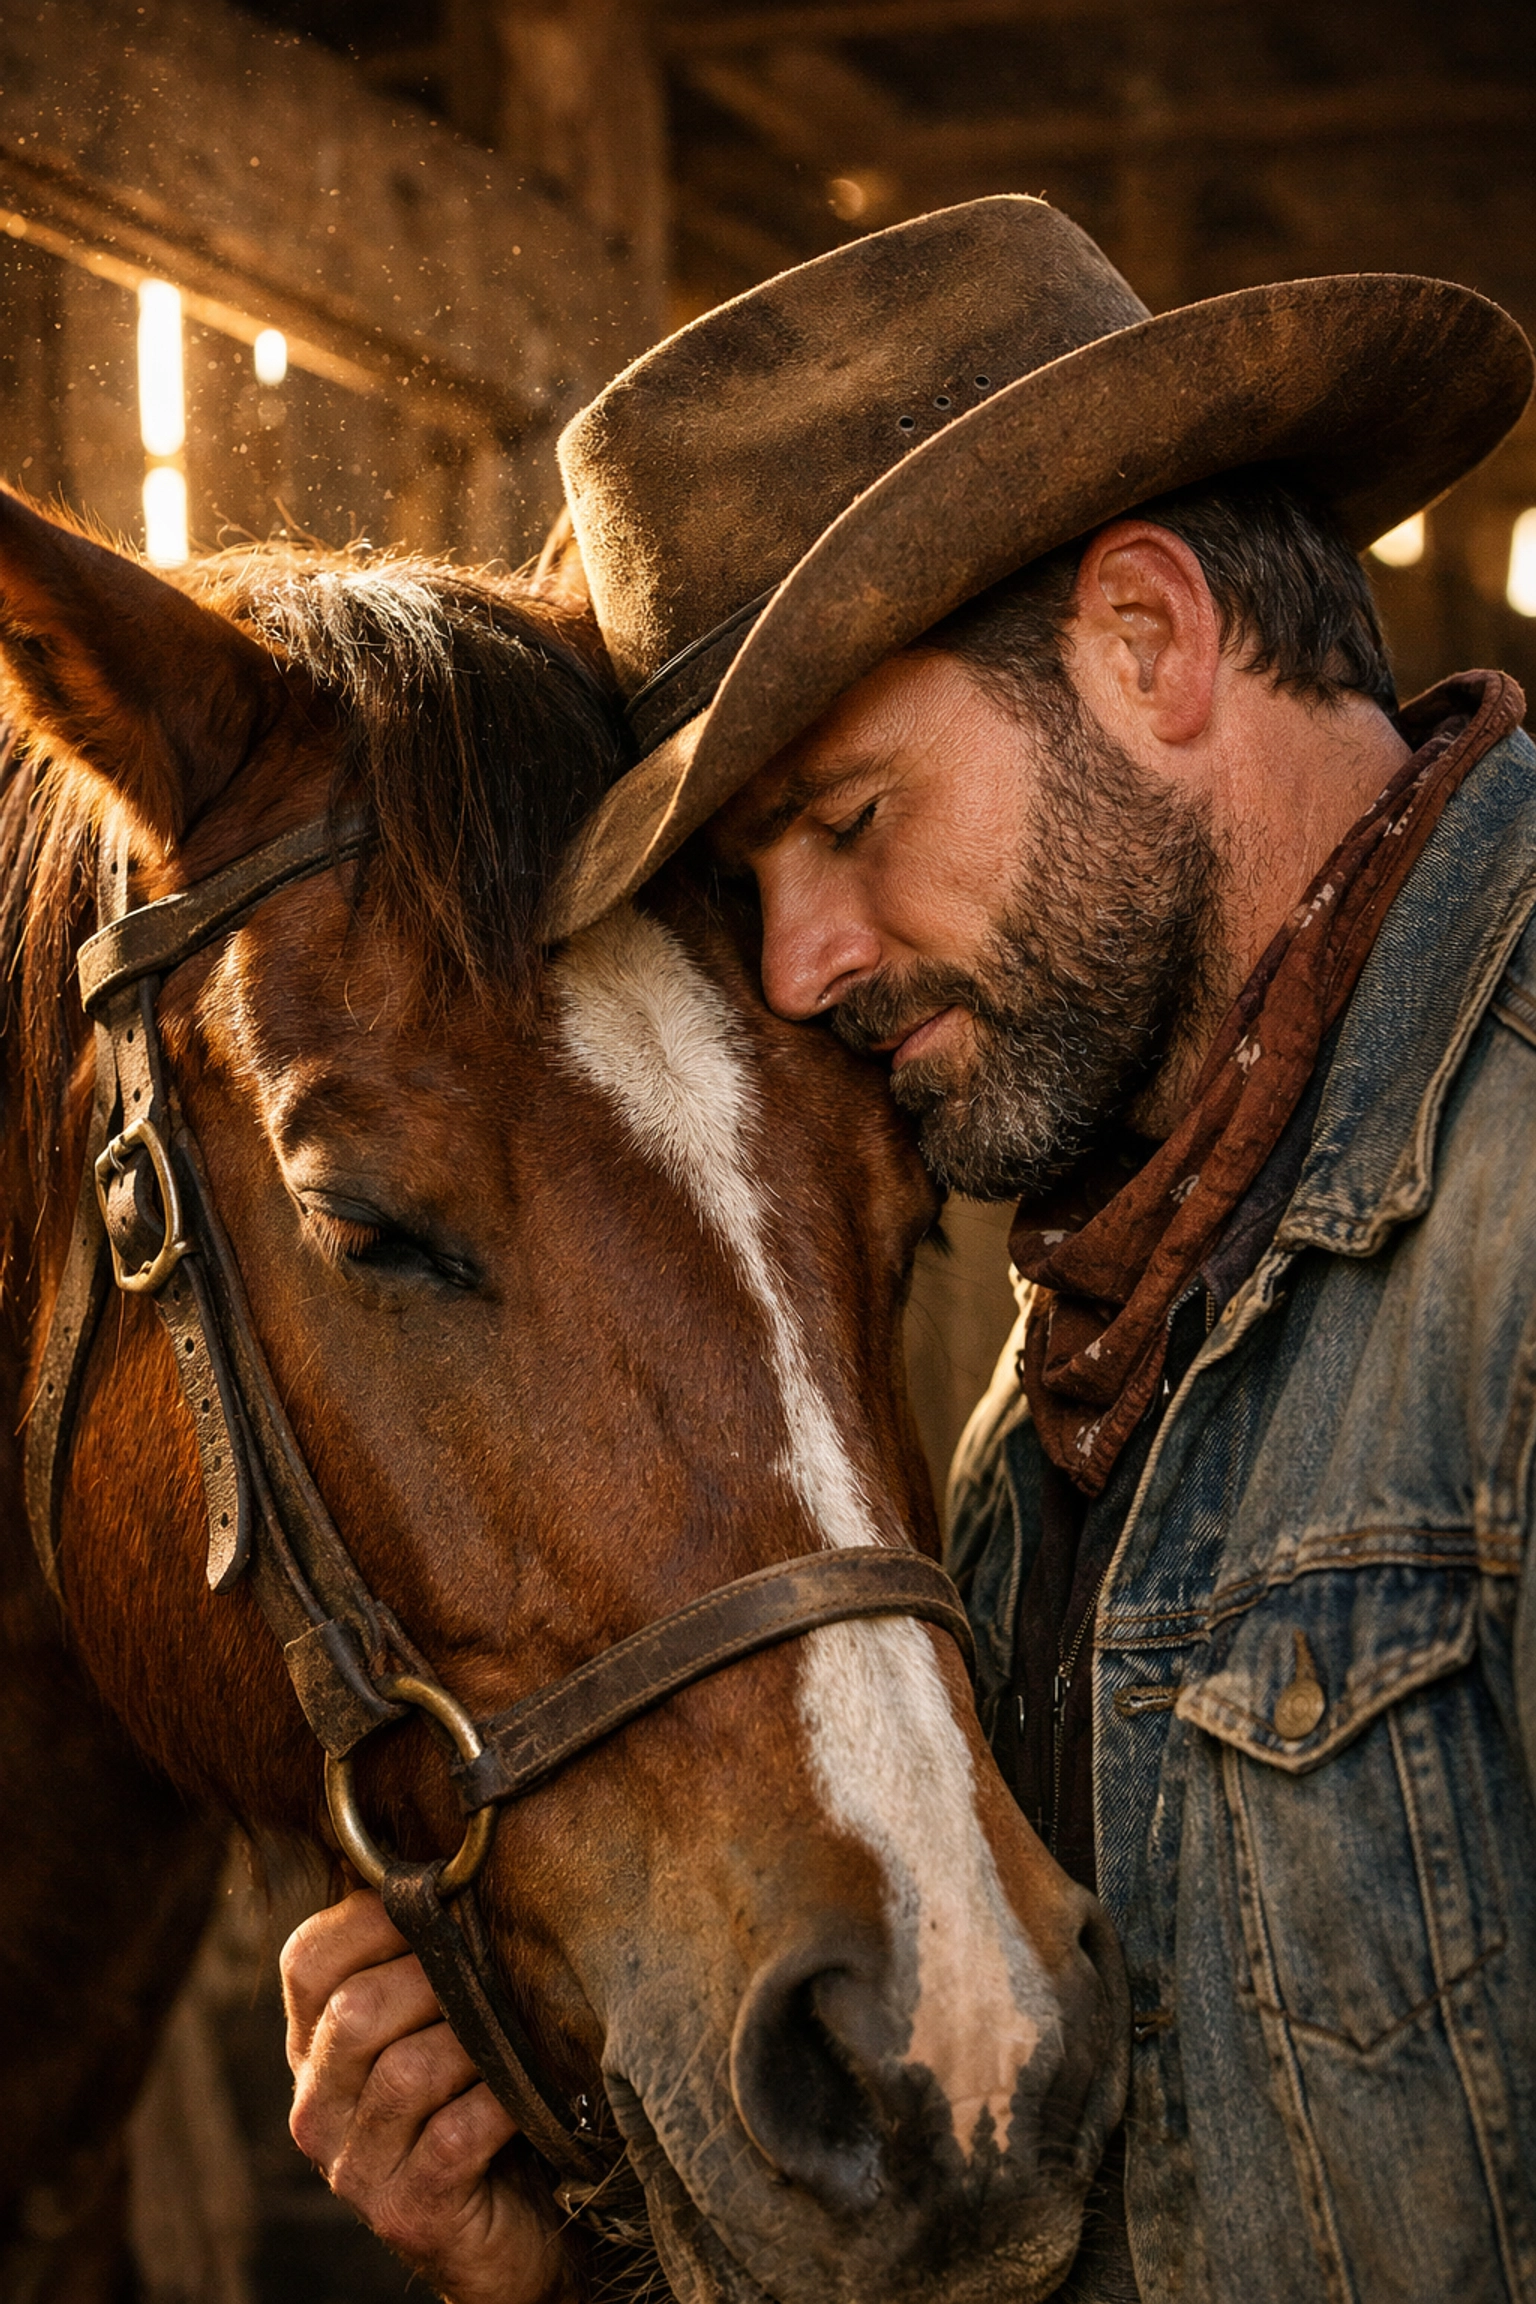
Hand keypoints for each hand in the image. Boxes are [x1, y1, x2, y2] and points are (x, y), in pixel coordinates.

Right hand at [282, 1889, 567, 2303]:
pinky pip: (455, 2135)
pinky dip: (499, 2104)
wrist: (512, 2228)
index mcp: (314, 2049)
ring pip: (409, 2071)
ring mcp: (354, 2169)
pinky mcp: (407, 2214)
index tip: (440, 1901)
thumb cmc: (478, 2099)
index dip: (374, 1917)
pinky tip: (523, 2096)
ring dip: (477, 2043)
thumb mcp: (435, 2022)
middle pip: (357, 2010)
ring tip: (512, 2037)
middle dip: (439, 1979)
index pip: (306, 1959)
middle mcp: (316, 2109)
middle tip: (492, 1974)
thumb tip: (445, 1854)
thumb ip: (420, 1955)